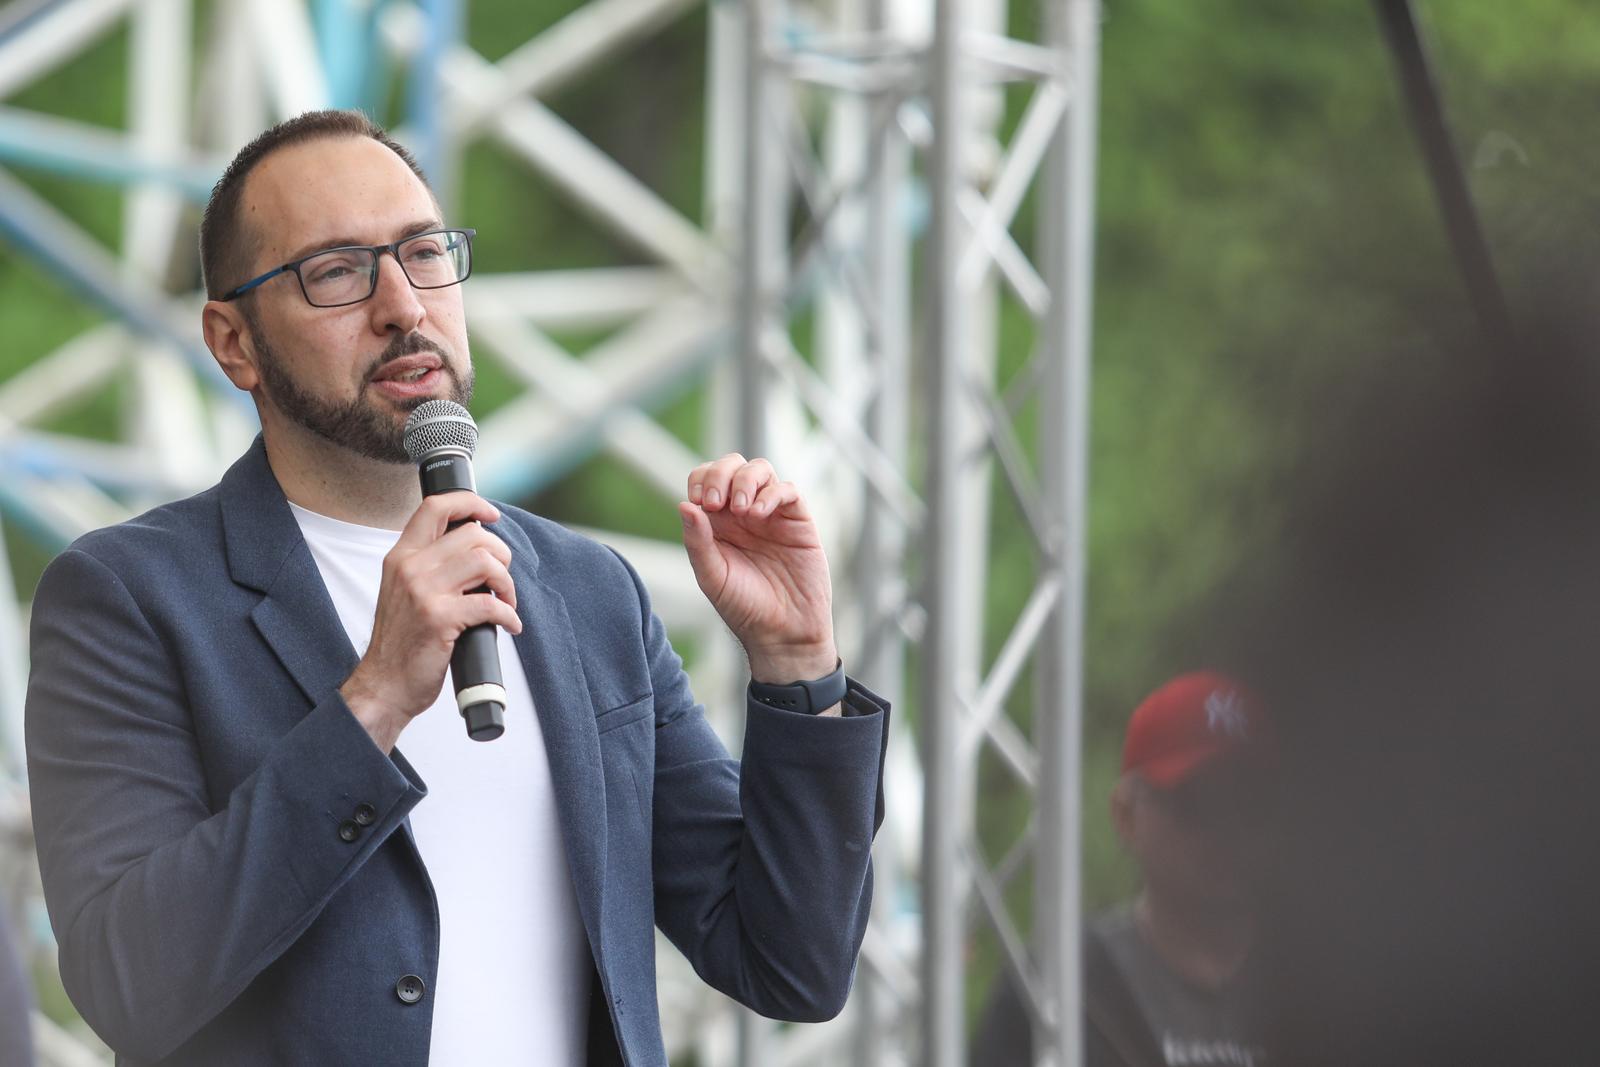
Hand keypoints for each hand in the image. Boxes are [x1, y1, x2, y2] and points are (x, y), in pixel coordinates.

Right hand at [340, 493, 522, 751]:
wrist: (384, 685)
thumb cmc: (401, 642)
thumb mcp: (404, 591)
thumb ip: (430, 566)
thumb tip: (476, 550)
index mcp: (401, 557)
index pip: (434, 507)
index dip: (470, 503)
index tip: (491, 514)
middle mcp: (410, 568)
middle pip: (472, 535)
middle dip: (501, 555)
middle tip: (503, 579)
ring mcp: (423, 592)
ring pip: (485, 563)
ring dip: (507, 583)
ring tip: (507, 601)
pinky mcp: (439, 619)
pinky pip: (490, 603)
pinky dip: (509, 614)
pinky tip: (509, 625)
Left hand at [680, 454, 836, 683]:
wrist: (783, 632)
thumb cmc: (744, 607)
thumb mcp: (712, 576)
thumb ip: (697, 541)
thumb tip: (684, 504)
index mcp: (717, 522)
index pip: (705, 479)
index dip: (701, 480)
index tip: (702, 503)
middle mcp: (742, 512)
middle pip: (731, 465)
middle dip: (721, 474)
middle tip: (717, 504)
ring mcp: (771, 514)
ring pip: (760, 470)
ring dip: (746, 480)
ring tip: (741, 508)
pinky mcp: (798, 521)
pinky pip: (788, 490)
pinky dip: (772, 493)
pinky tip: (759, 513)